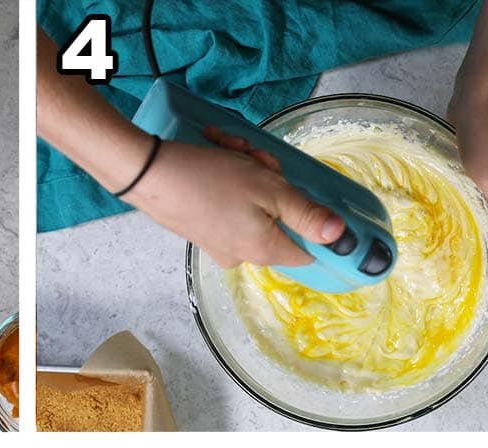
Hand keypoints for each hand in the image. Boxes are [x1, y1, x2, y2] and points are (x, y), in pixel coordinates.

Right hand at [125, 132, 344, 269]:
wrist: (147, 174)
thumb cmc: (209, 180)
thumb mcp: (268, 189)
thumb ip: (306, 215)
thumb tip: (339, 237)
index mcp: (265, 250)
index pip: (309, 250)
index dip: (314, 220)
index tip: (304, 192)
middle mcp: (243, 255)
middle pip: (280, 219)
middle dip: (274, 182)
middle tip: (257, 158)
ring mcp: (221, 244)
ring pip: (255, 205)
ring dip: (250, 173)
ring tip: (230, 151)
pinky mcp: (203, 230)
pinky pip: (231, 205)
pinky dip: (229, 179)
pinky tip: (216, 157)